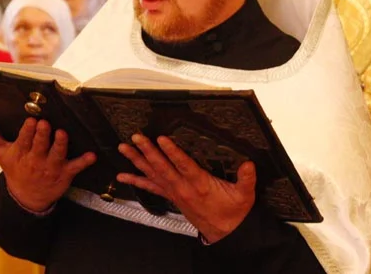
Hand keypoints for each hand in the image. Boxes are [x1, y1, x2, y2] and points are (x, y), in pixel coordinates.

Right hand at [0, 117, 95, 211]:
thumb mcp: (1, 153)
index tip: (31, 120)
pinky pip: (76, 167)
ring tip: (62, 134)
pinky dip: (84, 162)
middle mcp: (36, 161)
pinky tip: (92, 156)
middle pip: (40, 146)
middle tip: (45, 123)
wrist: (26, 197)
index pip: (23, 140)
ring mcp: (52, 167)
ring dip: (61, 144)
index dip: (27, 131)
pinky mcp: (65, 173)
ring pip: (57, 154)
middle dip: (42, 135)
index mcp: (21, 154)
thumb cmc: (15, 169)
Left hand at [116, 134, 255, 243]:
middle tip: (136, 138)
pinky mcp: (172, 197)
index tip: (162, 139)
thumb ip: (246, 180)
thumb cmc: (233, 212)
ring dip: (137, 161)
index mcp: (200, 185)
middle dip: (148, 151)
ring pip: (152, 175)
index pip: (184, 165)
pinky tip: (122, 176)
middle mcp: (183, 188)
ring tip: (123, 148)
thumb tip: (248, 164)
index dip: (173, 152)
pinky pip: (151, 188)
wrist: (225, 233)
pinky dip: (136, 181)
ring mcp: (175, 193)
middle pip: (162, 167)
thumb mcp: (244, 196)